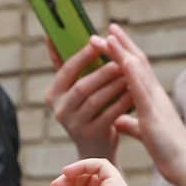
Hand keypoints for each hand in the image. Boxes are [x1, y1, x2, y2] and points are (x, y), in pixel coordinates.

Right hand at [44, 38, 127, 162]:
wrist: (94, 148)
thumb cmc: (85, 111)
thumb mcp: (71, 91)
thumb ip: (64, 66)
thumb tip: (51, 37)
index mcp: (53, 95)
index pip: (66, 71)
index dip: (82, 56)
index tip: (98, 42)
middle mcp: (59, 110)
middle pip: (82, 87)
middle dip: (103, 72)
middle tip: (120, 59)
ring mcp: (74, 125)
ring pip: (96, 100)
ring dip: (114, 85)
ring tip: (129, 74)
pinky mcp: (91, 135)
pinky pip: (109, 114)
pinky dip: (122, 102)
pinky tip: (134, 92)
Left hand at [102, 26, 185, 185]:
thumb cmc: (168, 151)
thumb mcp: (145, 133)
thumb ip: (132, 124)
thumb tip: (117, 120)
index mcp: (152, 98)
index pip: (136, 70)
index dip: (124, 53)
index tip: (110, 39)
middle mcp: (156, 94)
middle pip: (137, 62)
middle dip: (122, 44)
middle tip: (107, 28)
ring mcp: (156, 102)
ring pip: (139, 70)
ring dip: (123, 51)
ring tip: (109, 35)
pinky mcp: (154, 114)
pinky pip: (142, 90)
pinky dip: (132, 74)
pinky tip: (123, 60)